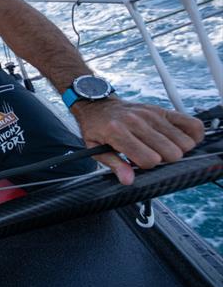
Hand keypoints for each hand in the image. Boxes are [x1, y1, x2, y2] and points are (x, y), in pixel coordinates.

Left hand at [73, 98, 203, 184]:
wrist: (98, 106)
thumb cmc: (97, 129)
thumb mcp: (95, 149)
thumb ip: (114, 165)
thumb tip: (128, 180)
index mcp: (117, 132)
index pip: (149, 160)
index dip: (146, 167)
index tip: (137, 162)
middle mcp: (136, 121)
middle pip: (171, 153)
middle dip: (164, 161)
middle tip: (151, 155)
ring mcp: (151, 114)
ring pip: (184, 142)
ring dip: (177, 150)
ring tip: (160, 148)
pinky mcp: (161, 110)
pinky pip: (191, 124)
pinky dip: (192, 136)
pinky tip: (179, 140)